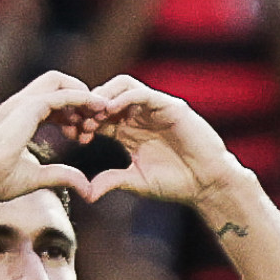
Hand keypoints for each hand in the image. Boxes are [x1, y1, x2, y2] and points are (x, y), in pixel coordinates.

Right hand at [0, 70, 104, 202]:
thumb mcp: (38, 178)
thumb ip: (62, 176)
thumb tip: (86, 187)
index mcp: (18, 117)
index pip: (49, 102)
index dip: (70, 115)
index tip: (83, 135)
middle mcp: (20, 104)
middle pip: (56, 85)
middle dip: (79, 99)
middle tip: (96, 121)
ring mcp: (23, 102)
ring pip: (60, 82)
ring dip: (82, 96)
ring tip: (100, 115)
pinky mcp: (29, 107)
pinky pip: (62, 94)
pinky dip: (82, 99)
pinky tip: (98, 109)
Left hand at [74, 75, 244, 208]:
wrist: (207, 183)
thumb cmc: (176, 183)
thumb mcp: (136, 182)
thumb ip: (112, 181)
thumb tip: (87, 193)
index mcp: (129, 131)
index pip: (99, 116)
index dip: (84, 122)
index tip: (73, 136)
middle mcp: (140, 115)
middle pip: (106, 95)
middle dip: (90, 106)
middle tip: (79, 122)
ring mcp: (155, 107)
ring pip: (122, 85)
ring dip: (104, 96)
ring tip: (94, 115)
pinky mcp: (169, 105)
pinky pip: (142, 92)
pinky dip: (124, 98)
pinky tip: (111, 111)